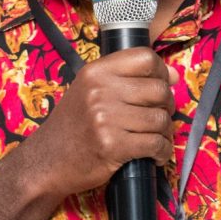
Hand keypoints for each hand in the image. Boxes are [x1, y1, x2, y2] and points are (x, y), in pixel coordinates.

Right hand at [26, 47, 178, 198]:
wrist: (46, 161)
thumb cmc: (73, 126)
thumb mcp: (90, 90)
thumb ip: (128, 79)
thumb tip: (173, 75)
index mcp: (96, 71)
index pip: (146, 58)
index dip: (162, 72)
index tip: (162, 85)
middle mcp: (100, 90)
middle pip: (159, 90)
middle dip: (167, 106)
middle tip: (158, 118)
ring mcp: (106, 118)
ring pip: (161, 119)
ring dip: (164, 133)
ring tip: (153, 138)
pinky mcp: (113, 145)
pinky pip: (155, 144)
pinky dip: (161, 152)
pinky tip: (154, 155)